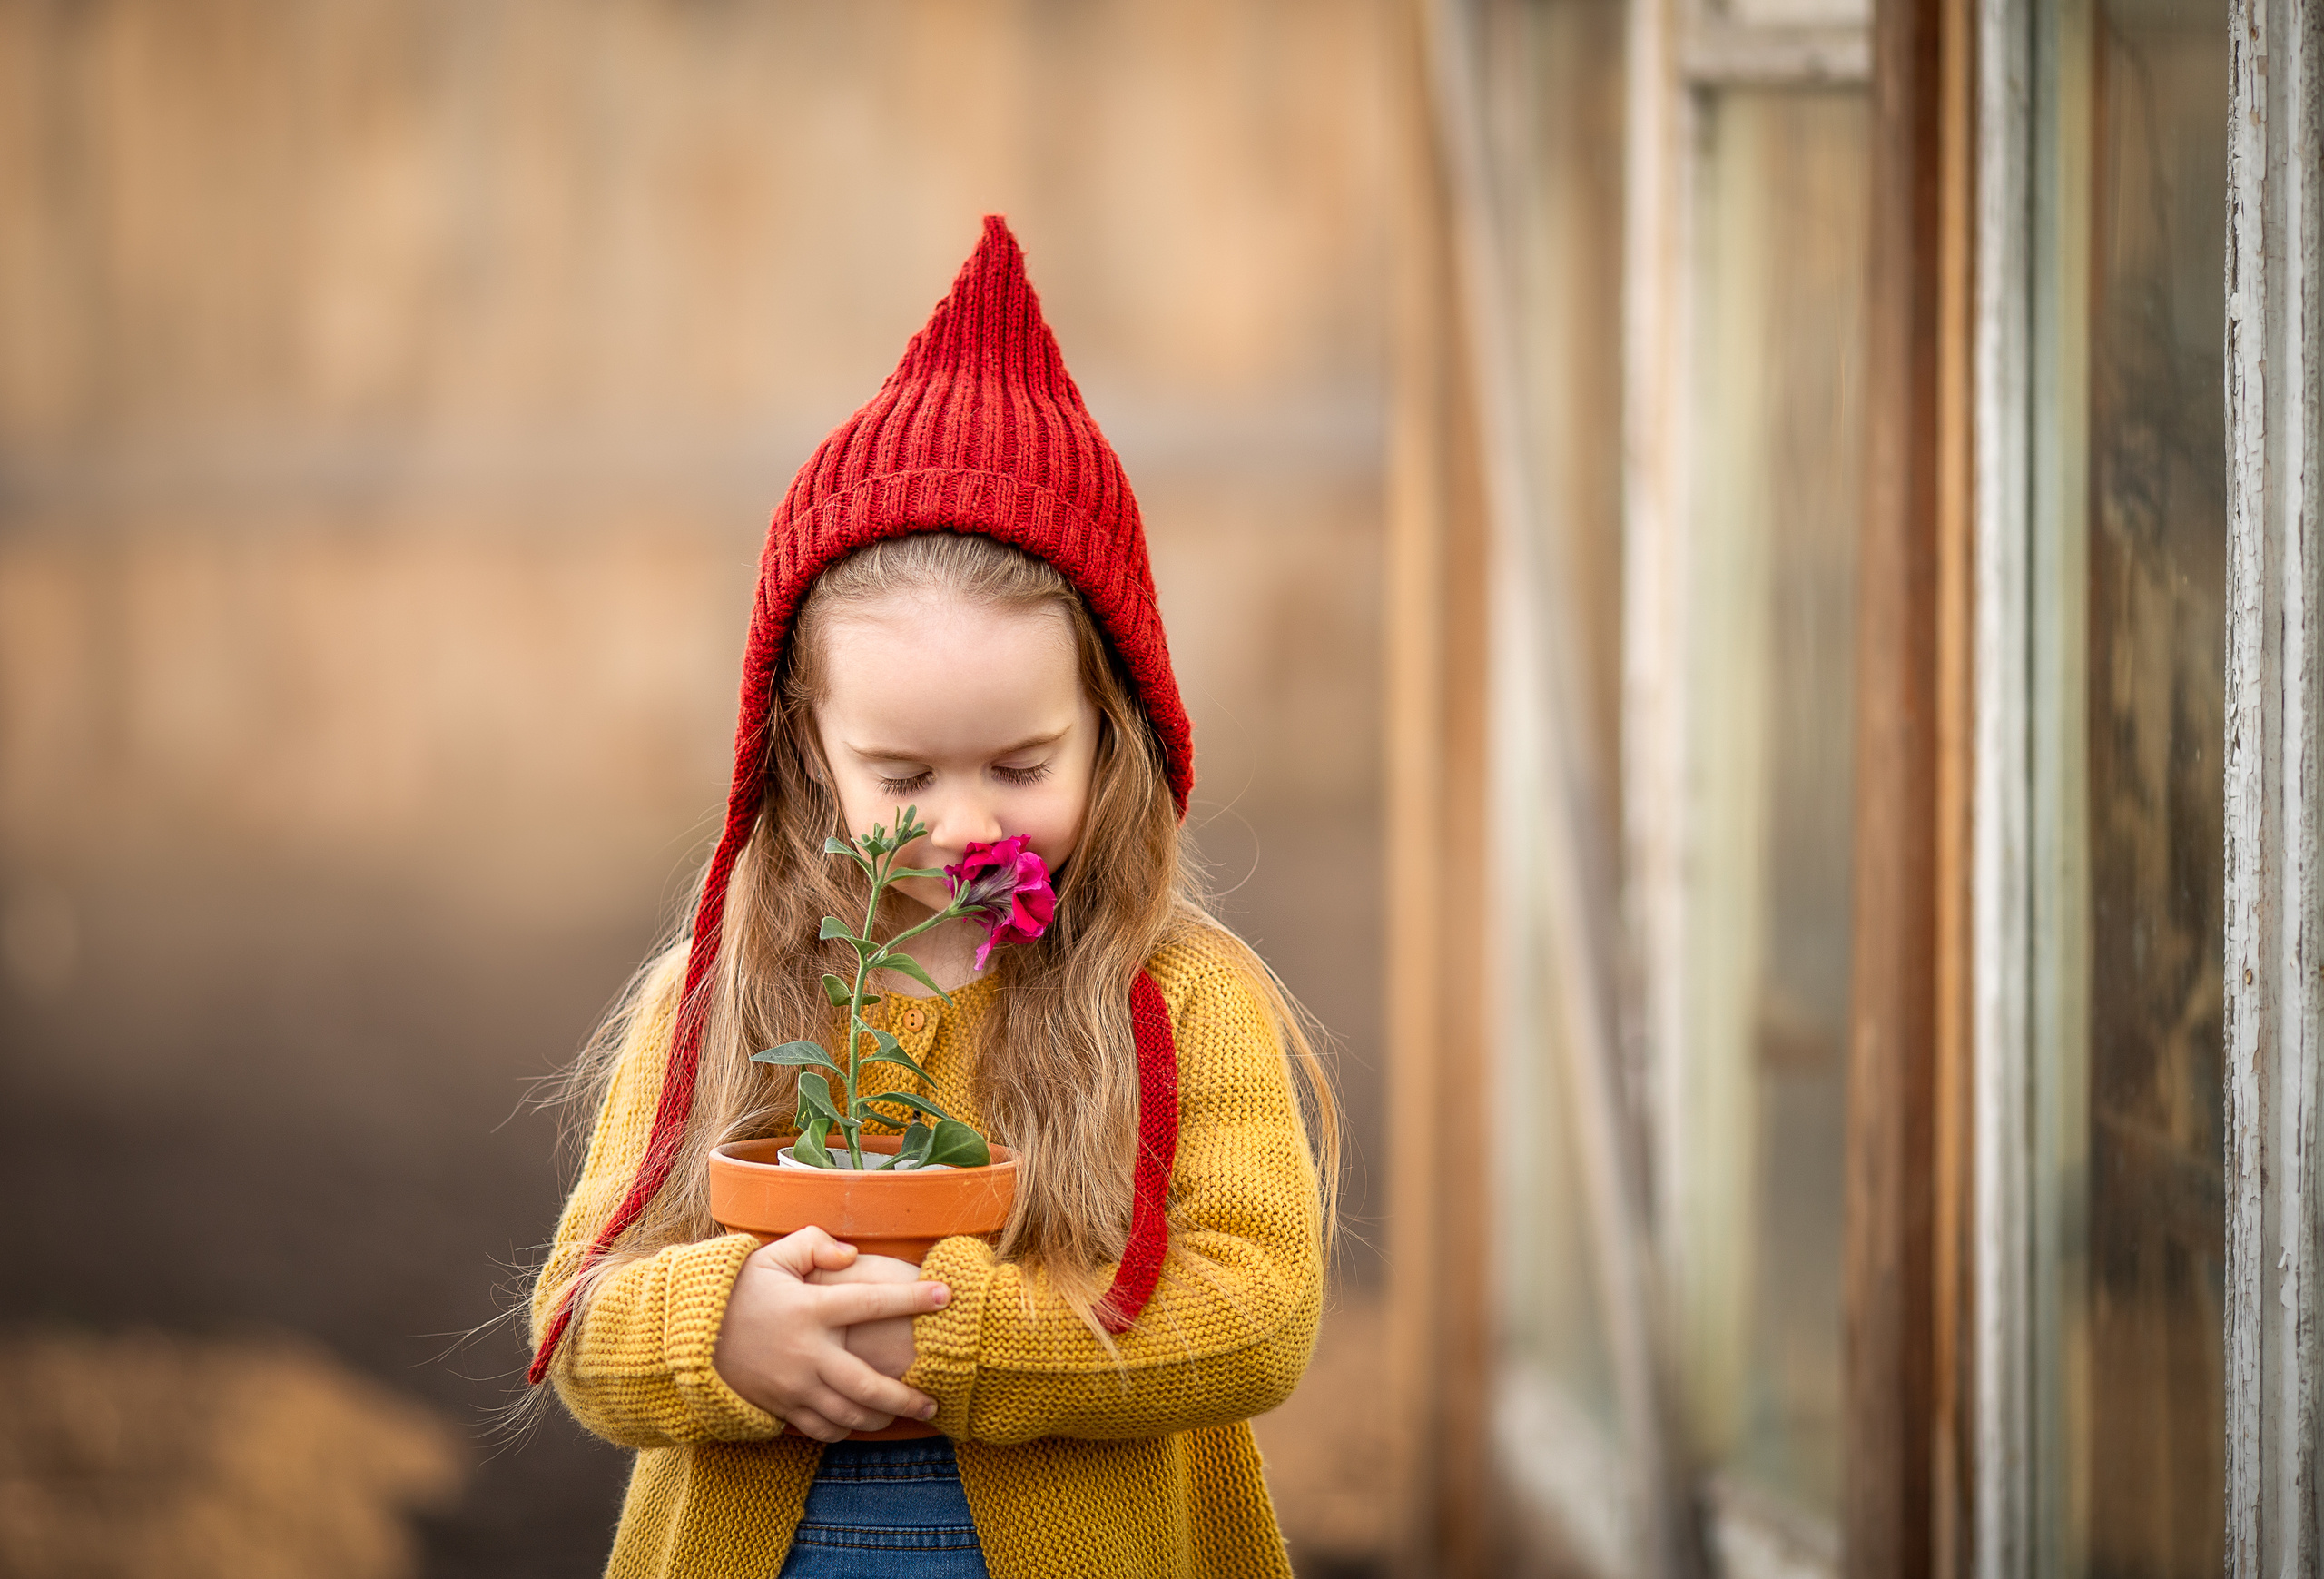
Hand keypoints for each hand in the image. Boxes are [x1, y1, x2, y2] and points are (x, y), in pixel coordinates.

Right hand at [712, 1227, 948, 1440]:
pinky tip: (861, 1421)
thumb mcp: (771, 1256)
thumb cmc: (738, 1290)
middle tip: (933, 1402)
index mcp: (810, 1309)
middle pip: (868, 1384)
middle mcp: (806, 1352)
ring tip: (904, 1414)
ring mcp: (793, 1386)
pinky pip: (821, 1429)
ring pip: (849, 1414)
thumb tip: (852, 1254)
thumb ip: (815, 1245)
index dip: (912, 1299)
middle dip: (906, 1397)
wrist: (688, 1335)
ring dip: (881, 1418)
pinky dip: (845, 1430)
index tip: (946, 1296)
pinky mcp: (780, 1407)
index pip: (872, 1303)